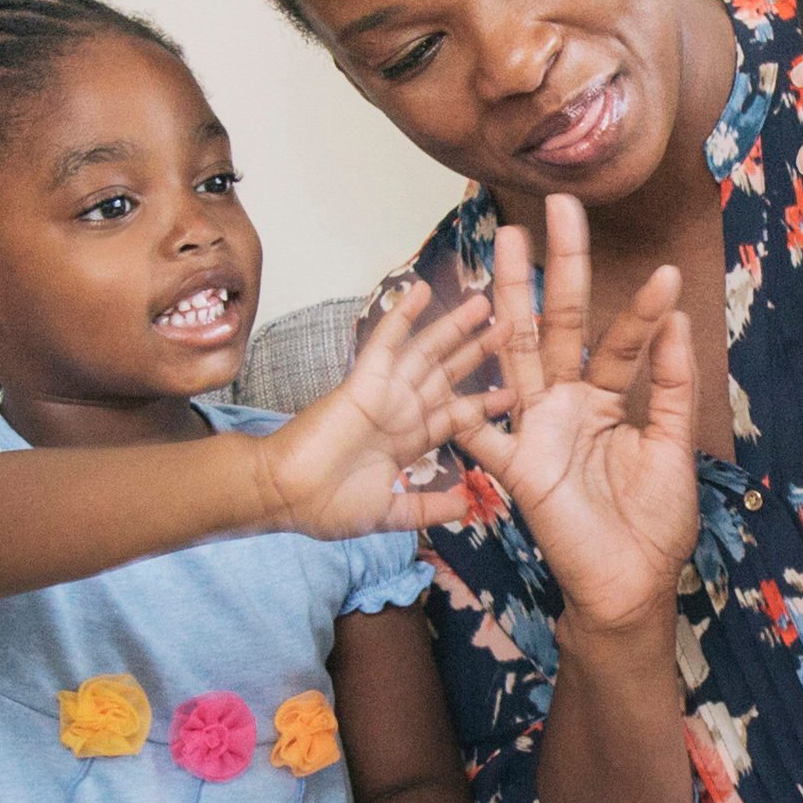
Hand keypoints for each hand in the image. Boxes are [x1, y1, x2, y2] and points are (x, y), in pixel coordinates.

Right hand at [256, 283, 501, 539]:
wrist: (287, 498)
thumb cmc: (327, 508)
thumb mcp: (391, 513)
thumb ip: (427, 507)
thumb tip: (465, 508)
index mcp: (406, 441)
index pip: (453, 415)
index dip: (483, 402)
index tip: (515, 391)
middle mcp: (399, 411)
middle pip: (447, 375)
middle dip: (478, 353)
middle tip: (511, 327)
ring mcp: (383, 393)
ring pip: (426, 352)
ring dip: (454, 327)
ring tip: (484, 302)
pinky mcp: (363, 381)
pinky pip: (386, 341)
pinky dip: (403, 315)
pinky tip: (422, 290)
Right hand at [446, 193, 703, 637]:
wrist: (629, 586)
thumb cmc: (651, 523)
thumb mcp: (674, 448)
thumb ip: (672, 386)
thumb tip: (677, 319)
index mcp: (606, 400)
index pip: (620, 340)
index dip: (642, 310)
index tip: (665, 273)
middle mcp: (567, 404)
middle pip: (559, 324)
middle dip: (560, 268)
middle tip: (557, 208)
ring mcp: (538, 431)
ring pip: (519, 354)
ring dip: (511, 301)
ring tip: (505, 246)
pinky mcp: (520, 471)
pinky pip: (488, 439)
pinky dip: (471, 415)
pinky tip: (456, 379)